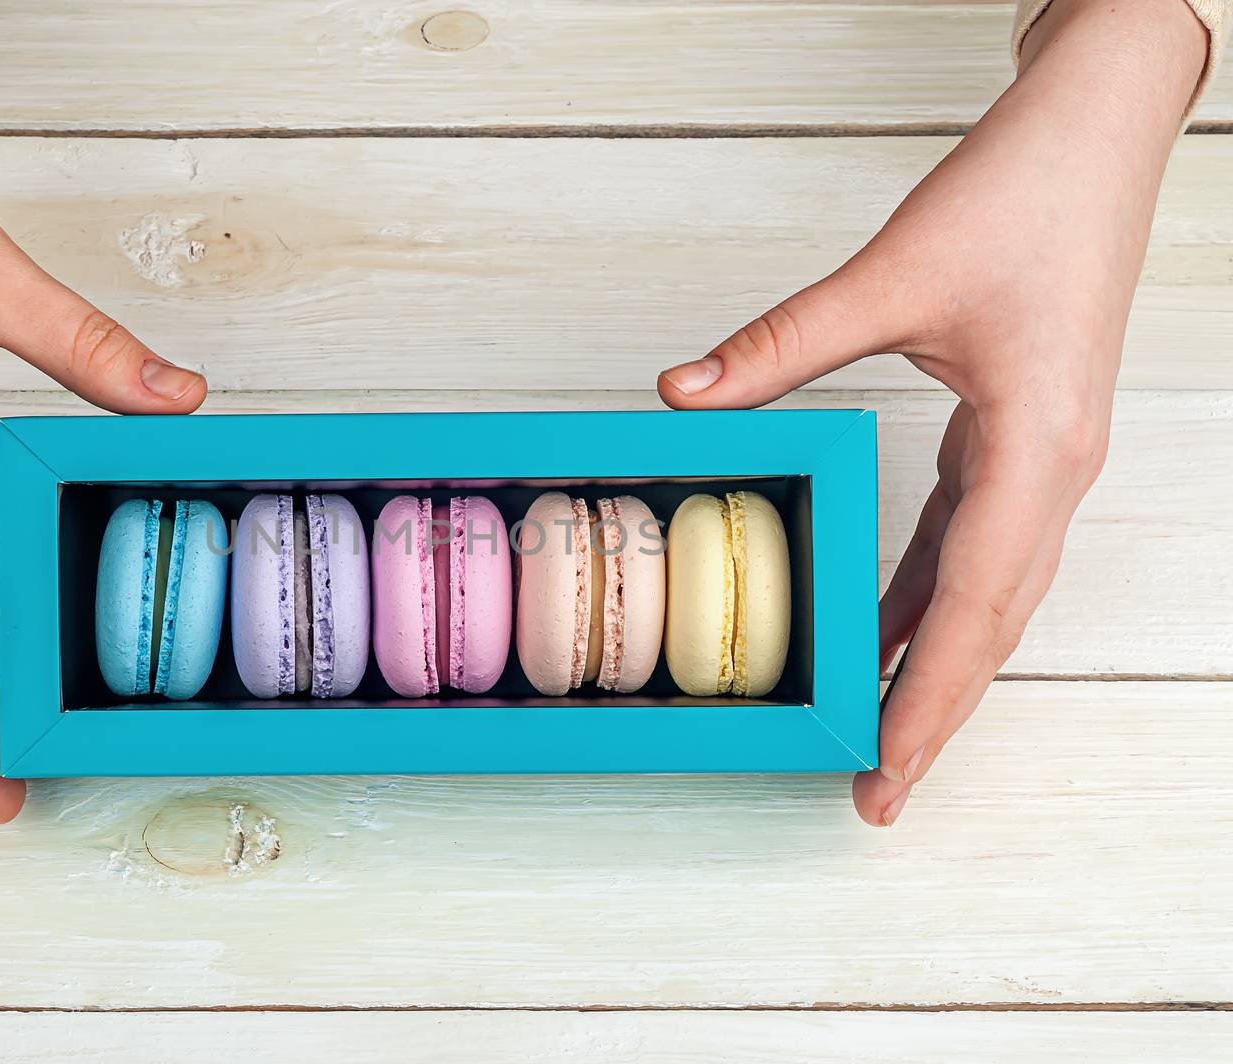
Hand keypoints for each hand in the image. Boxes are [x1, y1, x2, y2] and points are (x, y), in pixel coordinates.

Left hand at [657, 0, 1206, 824]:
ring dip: (930, 661)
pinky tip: (882, 623)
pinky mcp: (1021, 437)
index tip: (885, 772)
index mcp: (1035, 449)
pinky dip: (927, 594)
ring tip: (870, 727)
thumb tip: (683, 395)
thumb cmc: (1024, 195)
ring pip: (985, 592)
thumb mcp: (889, 274)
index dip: (924, 699)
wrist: (1095, 133)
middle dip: (931, 710)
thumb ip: (781, 344)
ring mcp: (1043, 459)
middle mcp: (1051, 471)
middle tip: (875, 789)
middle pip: (989, 624)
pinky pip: (971, 542)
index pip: (972, 607)